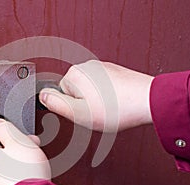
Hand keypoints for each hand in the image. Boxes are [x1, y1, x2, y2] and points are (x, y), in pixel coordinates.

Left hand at [0, 119, 50, 184]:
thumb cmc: (24, 174)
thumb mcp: (16, 139)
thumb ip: (4, 128)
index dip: (13, 142)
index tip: (24, 143)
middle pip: (0, 160)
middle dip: (17, 156)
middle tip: (31, 156)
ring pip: (5, 176)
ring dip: (18, 171)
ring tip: (32, 171)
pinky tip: (28, 183)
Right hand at [39, 60, 153, 131]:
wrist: (147, 101)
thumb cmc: (117, 108)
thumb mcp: (79, 113)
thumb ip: (56, 104)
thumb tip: (42, 96)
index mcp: (74, 74)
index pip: (61, 95)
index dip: (72, 108)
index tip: (85, 112)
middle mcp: (86, 66)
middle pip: (74, 92)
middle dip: (83, 103)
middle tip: (97, 111)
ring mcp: (101, 67)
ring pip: (88, 90)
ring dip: (96, 100)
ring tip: (109, 107)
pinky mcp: (112, 71)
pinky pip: (101, 86)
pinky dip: (106, 95)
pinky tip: (115, 102)